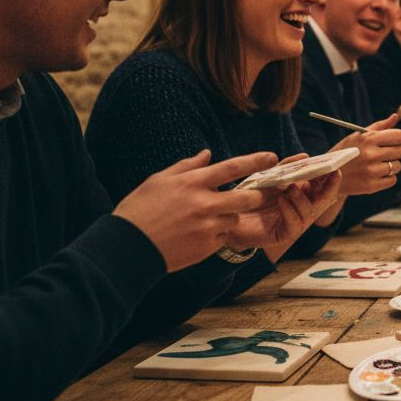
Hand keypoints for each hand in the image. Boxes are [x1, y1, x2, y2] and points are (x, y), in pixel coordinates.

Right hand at [114, 150, 275, 272]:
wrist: (128, 247)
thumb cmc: (139, 209)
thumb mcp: (159, 180)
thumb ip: (186, 166)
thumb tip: (207, 153)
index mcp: (193, 183)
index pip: (233, 167)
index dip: (256, 161)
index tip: (272, 158)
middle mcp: (204, 204)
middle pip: (247, 197)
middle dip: (258, 195)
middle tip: (260, 194)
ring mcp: (207, 226)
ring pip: (236, 218)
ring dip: (230, 216)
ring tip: (208, 217)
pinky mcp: (207, 246)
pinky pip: (224, 236)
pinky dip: (218, 233)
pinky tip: (198, 233)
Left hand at [224, 169, 342, 259]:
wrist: (227, 216)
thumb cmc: (249, 197)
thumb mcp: (268, 178)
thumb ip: (285, 168)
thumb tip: (304, 155)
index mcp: (300, 195)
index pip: (320, 186)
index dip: (329, 177)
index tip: (334, 166)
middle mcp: (300, 209)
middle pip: (322, 200)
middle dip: (330, 187)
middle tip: (333, 174)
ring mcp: (293, 222)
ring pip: (309, 212)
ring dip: (303, 198)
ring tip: (292, 188)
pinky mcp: (283, 235)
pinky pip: (294, 225)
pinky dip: (290, 211)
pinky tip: (282, 200)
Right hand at [331, 114, 400, 195]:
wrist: (327, 176)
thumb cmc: (345, 152)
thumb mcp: (357, 136)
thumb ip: (378, 126)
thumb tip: (395, 117)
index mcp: (368, 139)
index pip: (399, 135)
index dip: (399, 138)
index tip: (394, 142)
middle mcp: (370, 154)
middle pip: (400, 151)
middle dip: (395, 152)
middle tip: (384, 154)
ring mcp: (371, 171)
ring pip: (397, 166)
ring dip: (391, 166)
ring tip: (377, 165)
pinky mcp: (371, 186)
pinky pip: (392, 180)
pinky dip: (387, 178)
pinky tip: (375, 174)